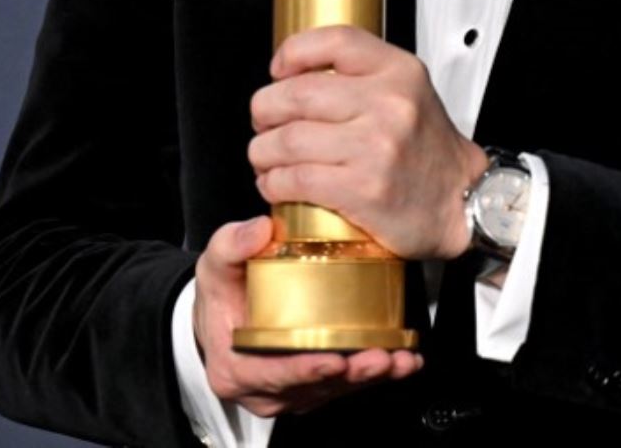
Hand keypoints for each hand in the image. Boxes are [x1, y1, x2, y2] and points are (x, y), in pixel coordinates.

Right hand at [192, 216, 422, 417]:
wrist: (225, 315)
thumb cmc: (223, 293)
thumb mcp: (216, 263)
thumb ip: (231, 245)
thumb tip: (259, 230)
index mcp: (236, 369)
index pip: (273, 375)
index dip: (304, 370)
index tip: (335, 360)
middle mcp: (265, 389)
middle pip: (314, 386)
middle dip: (352, 374)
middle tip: (382, 357)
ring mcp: (292, 391)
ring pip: (336, 389)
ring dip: (371, 376)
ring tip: (400, 360)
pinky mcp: (315, 386)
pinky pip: (347, 384)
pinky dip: (379, 375)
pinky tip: (404, 362)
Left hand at [248, 26, 489, 260]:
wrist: (461, 201)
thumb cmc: (429, 151)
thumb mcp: (409, 93)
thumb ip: (364, 75)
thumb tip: (297, 74)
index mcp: (400, 72)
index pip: (334, 41)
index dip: (294, 52)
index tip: (280, 70)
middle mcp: (390, 104)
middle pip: (297, 94)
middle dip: (264, 110)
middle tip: (264, 122)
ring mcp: (376, 147)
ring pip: (288, 140)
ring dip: (262, 152)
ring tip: (266, 158)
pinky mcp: (363, 189)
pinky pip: (296, 179)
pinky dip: (274, 183)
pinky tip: (277, 184)